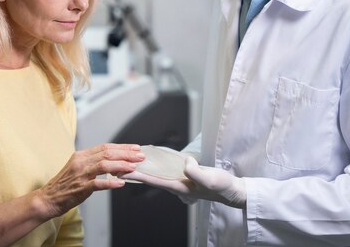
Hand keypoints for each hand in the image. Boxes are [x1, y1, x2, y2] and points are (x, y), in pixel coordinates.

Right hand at [37, 143, 143, 218]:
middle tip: (140, 156)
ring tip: (133, 167)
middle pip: (107, 153)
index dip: (122, 147)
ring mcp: (80, 174)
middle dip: (126, 154)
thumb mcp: (77, 167)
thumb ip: (93, 163)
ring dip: (121, 166)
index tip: (135, 148)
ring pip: (104, 165)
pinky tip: (121, 183)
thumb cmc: (64, 185)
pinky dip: (110, 183)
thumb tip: (114, 162)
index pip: (105, 147)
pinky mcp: (80, 188)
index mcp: (81, 155)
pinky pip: (97, 184)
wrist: (47, 198)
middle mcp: (81, 162)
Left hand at [122, 156, 246, 208]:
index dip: (138, 176)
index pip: (154, 181)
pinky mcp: (185, 175)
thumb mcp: (210, 178)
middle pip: (151, 178)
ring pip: (156, 174)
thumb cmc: (221, 186)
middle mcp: (176, 185)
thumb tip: (185, 162)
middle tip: (118, 166)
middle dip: (136, 173)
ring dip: (143, 169)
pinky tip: (149, 160)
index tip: (123, 172)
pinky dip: (154, 165)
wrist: (232, 189)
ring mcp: (180, 181)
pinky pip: (165, 170)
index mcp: (180, 187)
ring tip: (128, 162)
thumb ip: (196, 171)